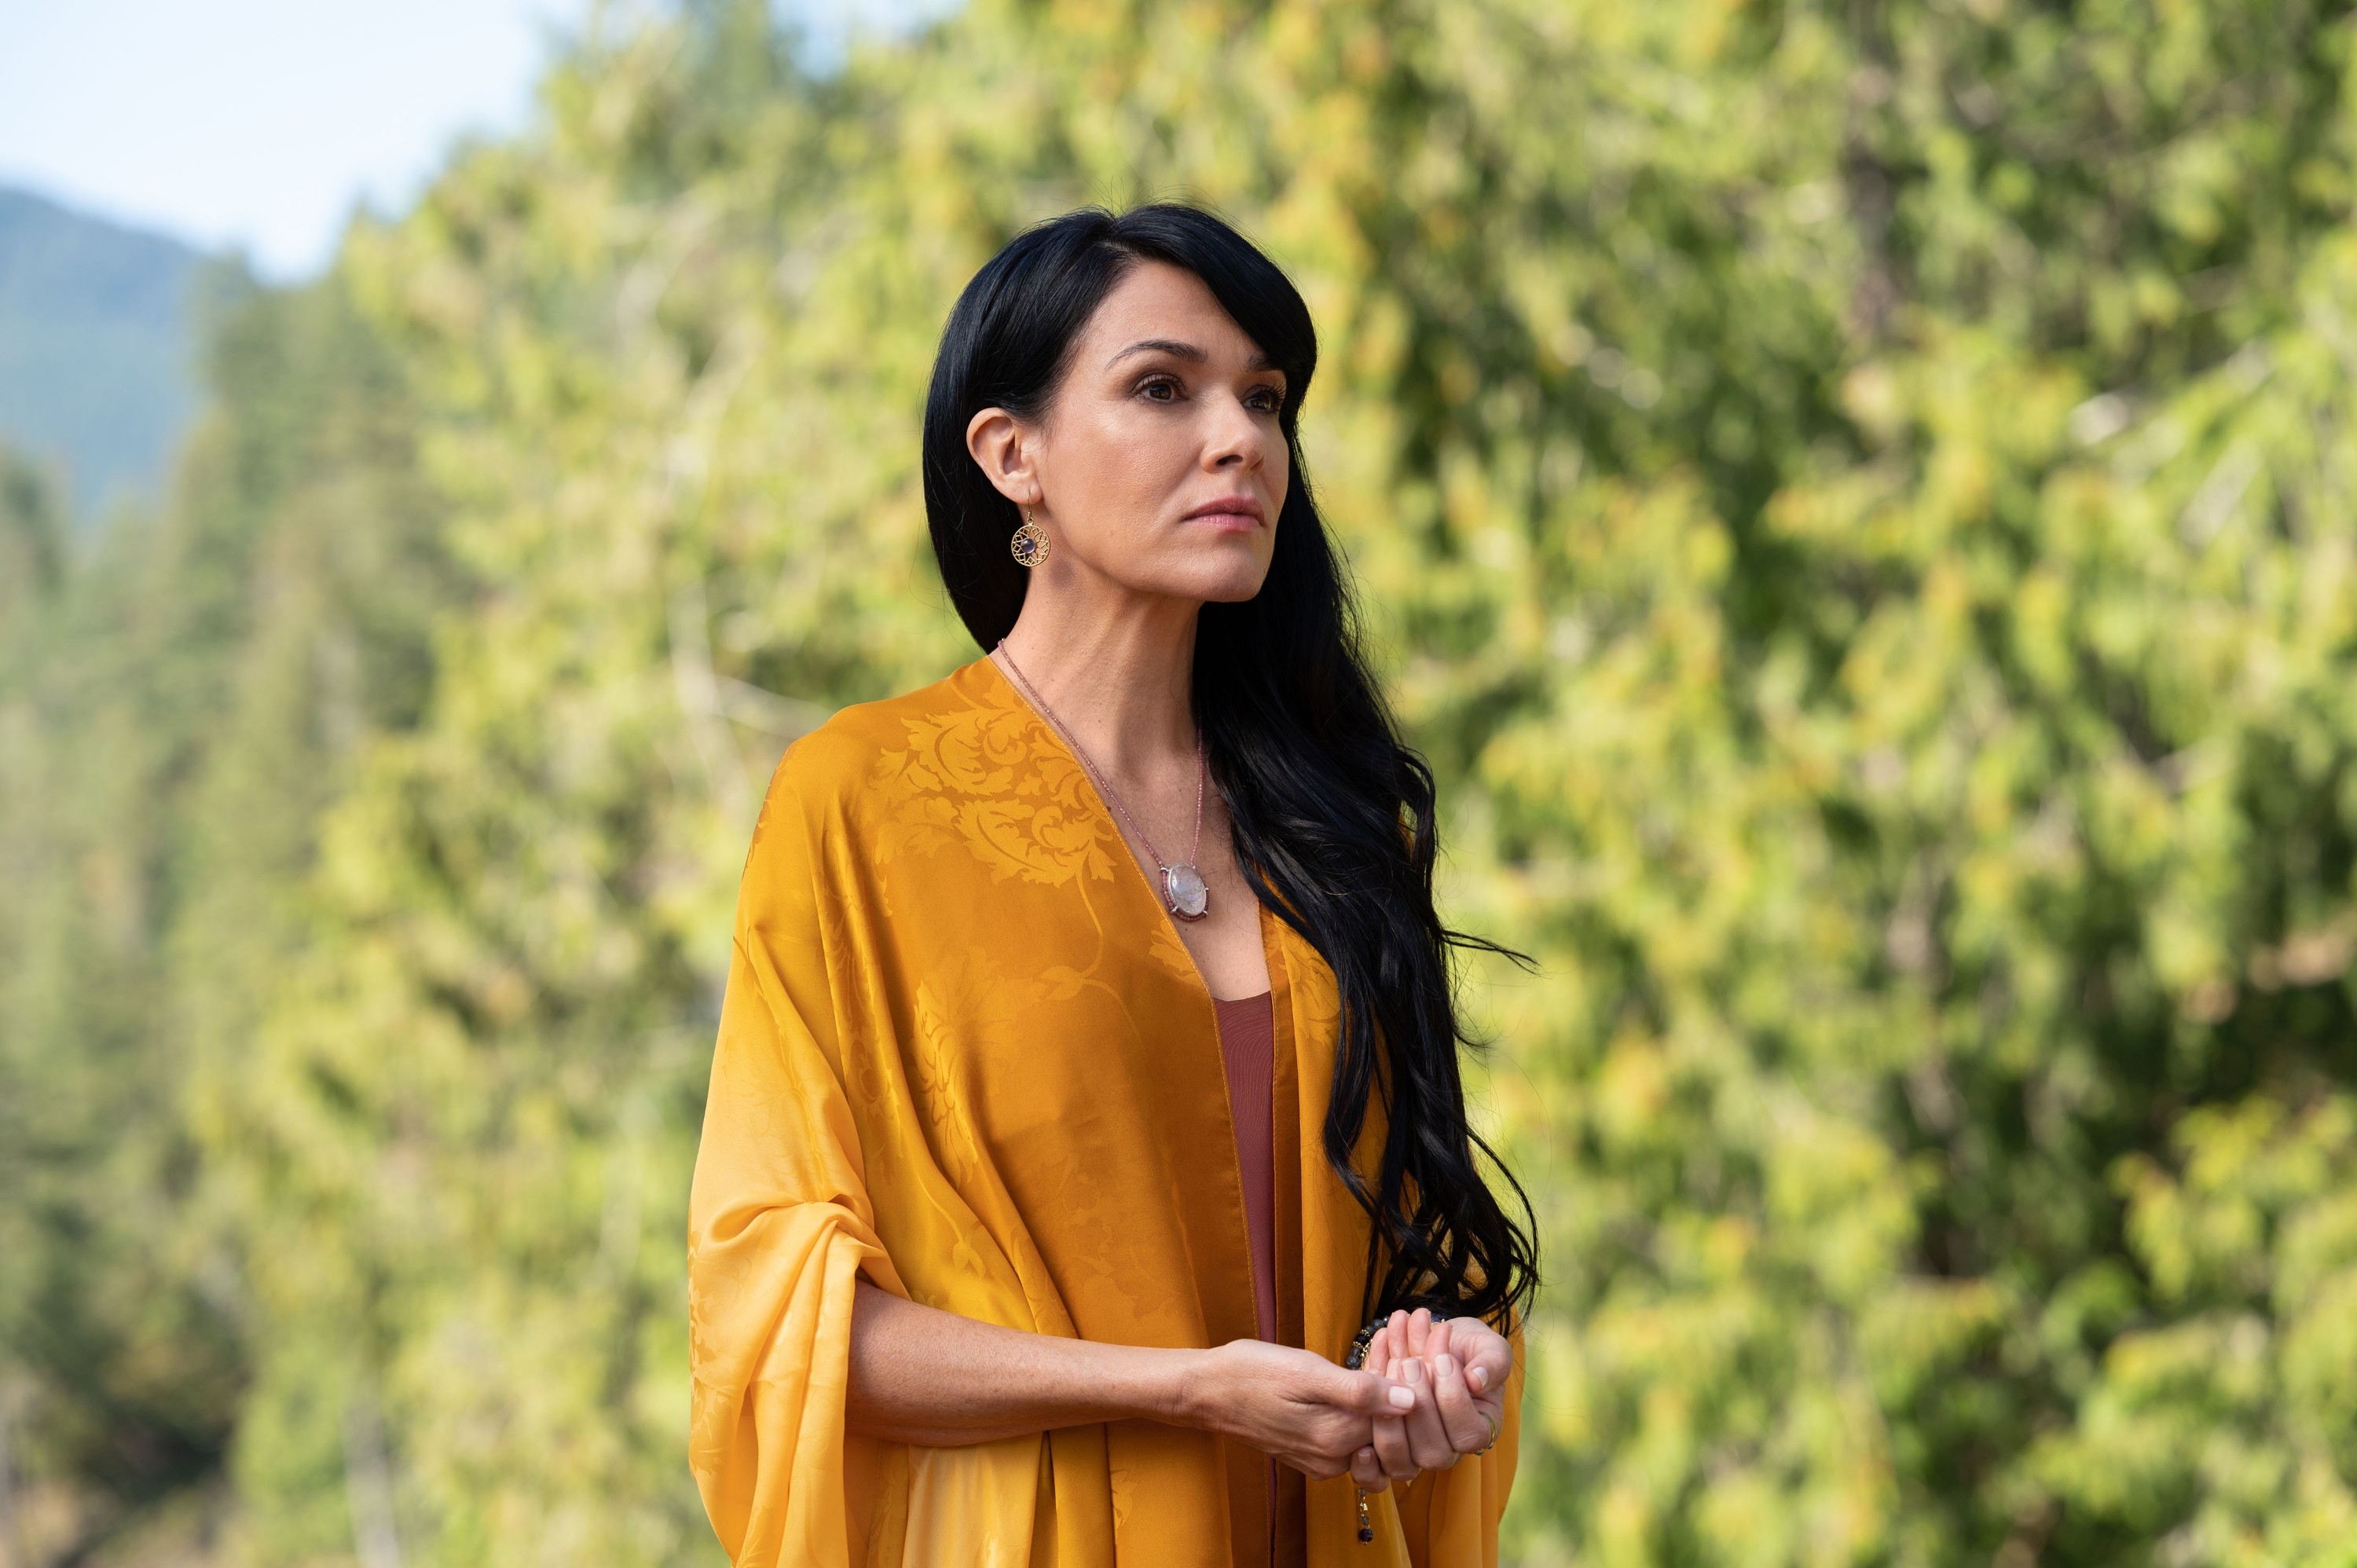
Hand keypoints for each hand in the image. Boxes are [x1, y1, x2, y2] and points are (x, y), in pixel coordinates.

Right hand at [1181, 1338, 1416, 1478]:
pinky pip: (1350, 1437)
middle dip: (1399, 1393)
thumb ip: (1359, 1390)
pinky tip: (1356, 1378)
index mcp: (1337, 1439)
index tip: (1408, 1351)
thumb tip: (1410, 1401)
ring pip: (1371, 1434)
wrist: (1207, 1392)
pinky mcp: (1312, 1456)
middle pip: (1388, 1431)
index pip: (1398, 1421)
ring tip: (1379, 1361)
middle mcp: (1334, 1459)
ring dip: (1381, 1402)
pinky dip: (1360, 1411)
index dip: (1408, 1386)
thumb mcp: (1306, 1371)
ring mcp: (1322, 1461)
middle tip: (1398, 1351)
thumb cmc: (1252, 1373)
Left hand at [1347, 1309, 1511, 1492]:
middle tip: (1409, 1363)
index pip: (1468, 1435)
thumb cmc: (1465, 1347)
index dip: (1453, 1399)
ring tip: (1384, 1380)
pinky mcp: (1386, 1450)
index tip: (1442, 1359)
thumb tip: (1476, 1381)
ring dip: (1389, 1423)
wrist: (1429, 1342)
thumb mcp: (1487, 1346)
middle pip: (1433, 1454)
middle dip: (1418, 1407)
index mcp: (1478, 1431)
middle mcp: (1447, 1450)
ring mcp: (1414, 1453)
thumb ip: (1492, 1362)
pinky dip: (1366, 1464)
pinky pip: (1377, 1475)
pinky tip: (1360, 1433)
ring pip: (1401, 1464)